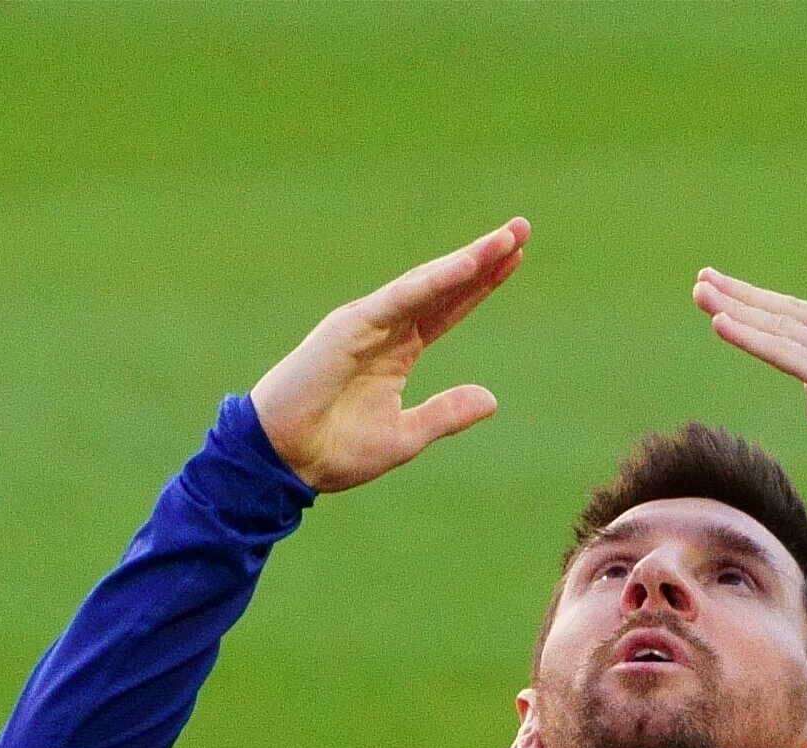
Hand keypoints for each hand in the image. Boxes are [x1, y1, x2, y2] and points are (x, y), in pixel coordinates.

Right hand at [251, 222, 527, 494]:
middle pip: (445, 285)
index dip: (482, 284)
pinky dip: (435, 280)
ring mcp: (368, 322)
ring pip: (427, 283)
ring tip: (506, 240)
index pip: (449, 308)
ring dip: (468, 260)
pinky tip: (468, 265)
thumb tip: (492, 399)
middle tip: (522, 228)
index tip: (516, 258)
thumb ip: (445, 413)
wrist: (284, 460)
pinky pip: (401, 298)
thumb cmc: (333, 449)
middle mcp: (386, 327)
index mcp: (398, 350)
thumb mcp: (405, 435)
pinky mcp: (350, 326)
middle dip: (484, 258)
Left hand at [692, 267, 806, 505]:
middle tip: (705, 280)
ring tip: (701, 293)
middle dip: (745, 296)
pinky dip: (750, 336)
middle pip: (793, 313)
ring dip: (737, 308)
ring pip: (784, 327)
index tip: (732, 299)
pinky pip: (785, 352)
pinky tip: (720, 324)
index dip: (768, 309)